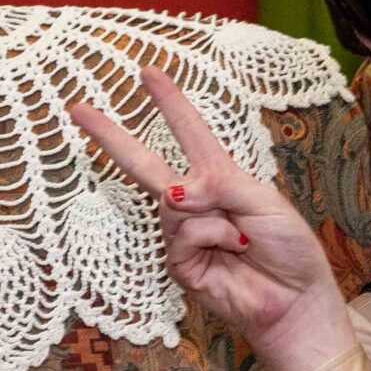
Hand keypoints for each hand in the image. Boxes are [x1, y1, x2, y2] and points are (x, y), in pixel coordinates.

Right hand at [67, 64, 354, 370]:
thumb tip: (174, 191)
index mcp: (220, 178)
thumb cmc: (288, 249)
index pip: (190, 132)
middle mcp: (196, 202)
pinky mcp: (179, 263)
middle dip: (110, 136)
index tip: (147, 72)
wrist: (294, 299)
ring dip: (213, 216)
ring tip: (242, 238)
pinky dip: (212, 238)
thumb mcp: (265, 201)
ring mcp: (183, 233)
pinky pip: (183, 234)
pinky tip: (232, 251)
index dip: (170, 102)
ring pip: (173, 204)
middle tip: (76, 108)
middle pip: (144, 164)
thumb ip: (221, 185)